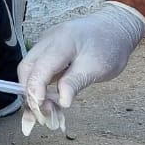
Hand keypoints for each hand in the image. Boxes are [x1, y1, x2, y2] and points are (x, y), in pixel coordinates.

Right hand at [16, 1, 144, 132]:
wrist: (116, 28)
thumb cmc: (109, 47)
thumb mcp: (97, 68)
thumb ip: (76, 82)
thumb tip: (62, 102)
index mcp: (61, 43)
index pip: (39, 69)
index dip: (35, 91)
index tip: (41, 111)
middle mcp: (48, 41)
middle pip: (27, 69)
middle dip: (30, 94)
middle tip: (43, 116)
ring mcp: (46, 44)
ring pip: (30, 71)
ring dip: (33, 93)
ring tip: (45, 114)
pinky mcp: (48, 51)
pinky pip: (38, 69)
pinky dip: (39, 86)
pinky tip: (47, 103)